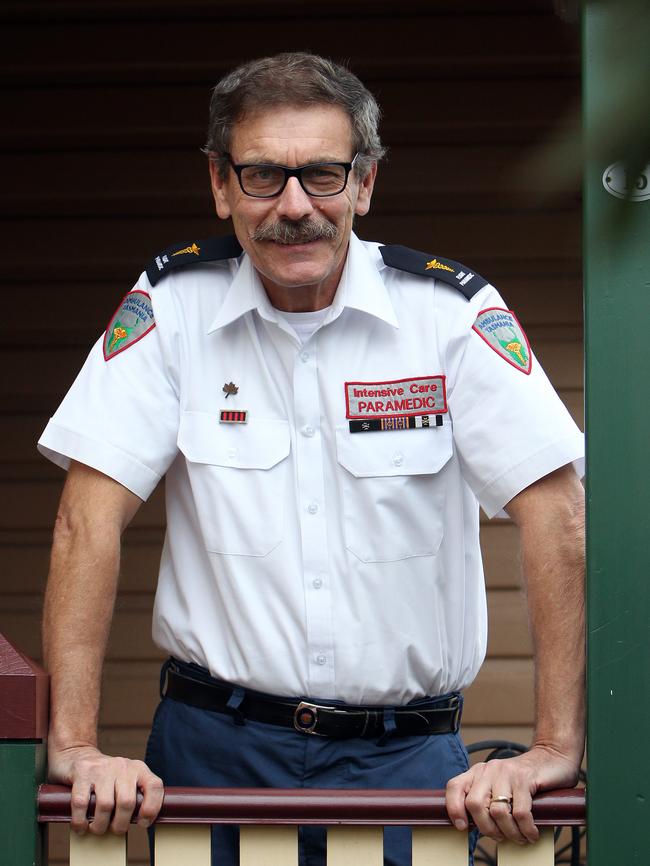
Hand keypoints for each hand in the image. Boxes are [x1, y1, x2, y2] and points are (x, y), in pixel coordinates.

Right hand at [48, 745, 163, 834]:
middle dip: (120, 824)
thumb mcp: (126, 780)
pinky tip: (81, 825)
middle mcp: (122, 766)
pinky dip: (81, 821)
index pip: (154, 786)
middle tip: (114, 829)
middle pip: (127, 802)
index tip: (143, 823)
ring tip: (97, 828)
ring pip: (106, 805)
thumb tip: (143, 822)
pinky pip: (82, 803)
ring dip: (100, 825)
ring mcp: (102, 768)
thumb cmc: (106, 777)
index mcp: (138, 768)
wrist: (77, 754)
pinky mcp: (82, 772)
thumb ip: (136, 795)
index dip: (151, 809)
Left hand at [445, 745, 579, 843]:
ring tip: (519, 837)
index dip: (454, 809)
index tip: (462, 827)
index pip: (455, 787)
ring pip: (498, 812)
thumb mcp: (499, 786)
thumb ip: (486, 799)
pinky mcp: (524, 779)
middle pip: (474, 804)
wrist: (552, 758)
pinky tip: (531, 833)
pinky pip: (520, 813)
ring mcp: (506, 773)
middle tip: (500, 837)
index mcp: (479, 772)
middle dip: (487, 828)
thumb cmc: (524, 780)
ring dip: (510, 833)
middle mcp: (489, 769)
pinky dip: (526, 829)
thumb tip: (473, 826)